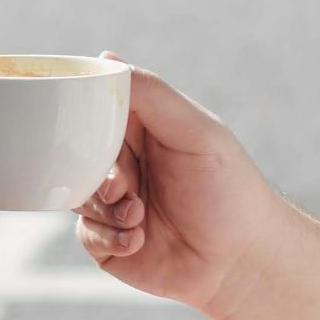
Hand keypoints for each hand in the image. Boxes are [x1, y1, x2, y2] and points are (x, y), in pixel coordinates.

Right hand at [74, 52, 288, 318]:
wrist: (242, 262)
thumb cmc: (228, 190)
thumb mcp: (195, 131)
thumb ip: (152, 94)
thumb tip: (105, 58)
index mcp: (142, 129)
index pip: (96, 108)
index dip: (87, 118)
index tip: (85, 127)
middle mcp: (125, 162)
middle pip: (78, 153)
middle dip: (98, 170)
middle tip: (124, 184)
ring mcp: (114, 203)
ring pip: (77, 194)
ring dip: (106, 206)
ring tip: (138, 216)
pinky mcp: (109, 242)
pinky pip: (85, 233)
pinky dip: (110, 237)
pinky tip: (139, 240)